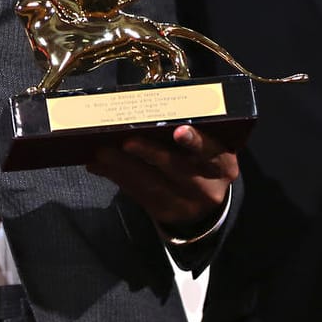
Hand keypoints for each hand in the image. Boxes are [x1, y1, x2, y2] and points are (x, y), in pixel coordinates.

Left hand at [86, 124, 238, 232]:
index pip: (211, 151)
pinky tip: (99, 166)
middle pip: (176, 169)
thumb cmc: (201, 161)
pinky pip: (137, 195)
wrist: (205, 204)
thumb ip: (188, 131)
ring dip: (123, 167)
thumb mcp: (207, 148)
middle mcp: (207, 187)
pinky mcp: (162, 213)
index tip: (179, 131)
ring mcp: (184, 204)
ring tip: (102, 152)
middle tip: (126, 141)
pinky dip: (116, 178)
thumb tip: (147, 108)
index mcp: (222, 164)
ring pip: (151, 185)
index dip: (195, 141)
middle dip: (149, 153)